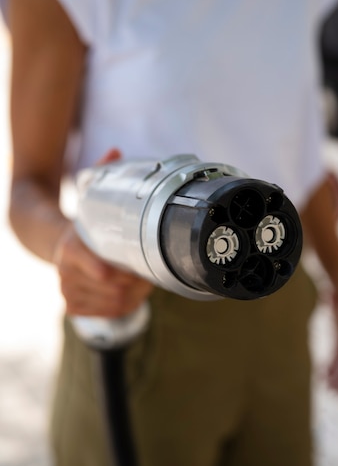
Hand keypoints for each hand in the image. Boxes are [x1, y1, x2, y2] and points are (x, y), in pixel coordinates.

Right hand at [54, 148, 153, 316]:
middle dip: (136, 283)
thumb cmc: (86, 225)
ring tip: (143, 283)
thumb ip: (103, 175)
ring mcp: (68, 291)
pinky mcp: (73, 306)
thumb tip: (115, 150)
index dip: (113, 270)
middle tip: (150, 273)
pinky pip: (106, 315)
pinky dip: (124, 307)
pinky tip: (131, 295)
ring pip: (112, 304)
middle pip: (111, 288)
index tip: (130, 268)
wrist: (59, 245)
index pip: (93, 266)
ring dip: (135, 296)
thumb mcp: (91, 198)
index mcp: (70, 248)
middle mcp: (65, 273)